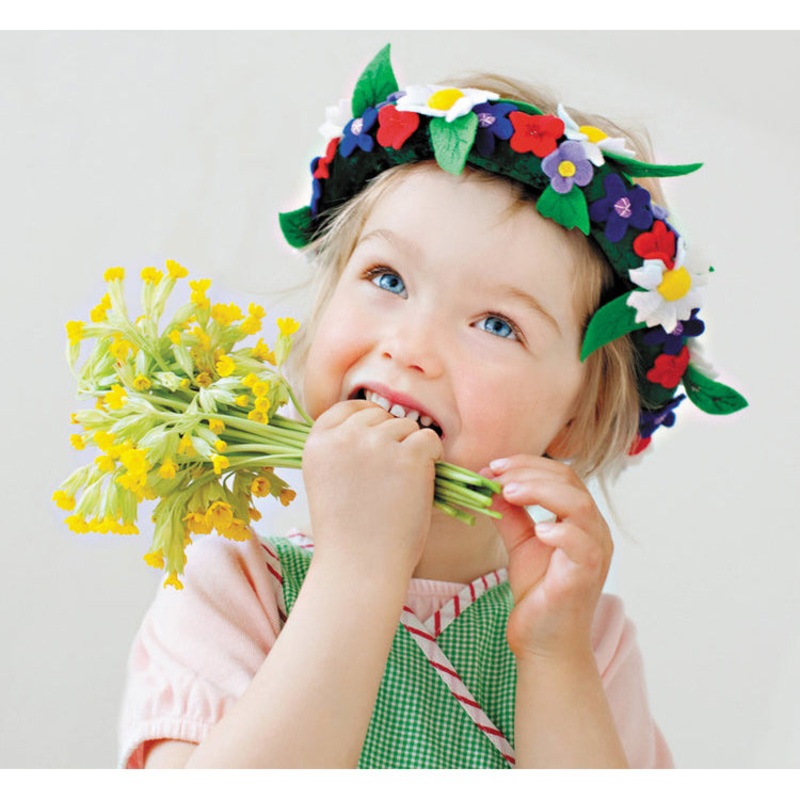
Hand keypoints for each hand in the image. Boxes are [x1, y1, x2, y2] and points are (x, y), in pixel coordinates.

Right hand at [302, 400, 442, 579]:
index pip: (348, 408)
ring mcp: (376, 444)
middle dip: (391, 437)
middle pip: (379, 415)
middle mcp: (344, 436)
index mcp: (317, 442)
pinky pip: (429, 439)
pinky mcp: (408, 456)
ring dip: (412, 449)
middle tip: (390, 475)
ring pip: (406, 425)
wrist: (360, 567)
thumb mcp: (327, 480)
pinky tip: (423, 481)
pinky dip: (433, 457)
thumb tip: (373, 421)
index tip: (377, 442)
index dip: (368, 421)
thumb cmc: (347, 532)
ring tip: (402, 485)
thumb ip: (341, 448)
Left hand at [486, 455, 612, 662]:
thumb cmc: (538, 593)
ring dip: (541, 491)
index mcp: (580, 519)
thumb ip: (511, 514)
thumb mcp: (521, 544)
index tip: (494, 467)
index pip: (561, 475)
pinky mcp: (587, 575)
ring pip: (579, 504)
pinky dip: (560, 531)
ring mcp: (595, 552)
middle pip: (569, 482)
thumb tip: (492, 485)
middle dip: (529, 472)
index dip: (527, 465)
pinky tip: (537, 530)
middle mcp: (594, 530)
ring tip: (510, 492)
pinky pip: (582, 544)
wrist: (544, 643)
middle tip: (496, 475)